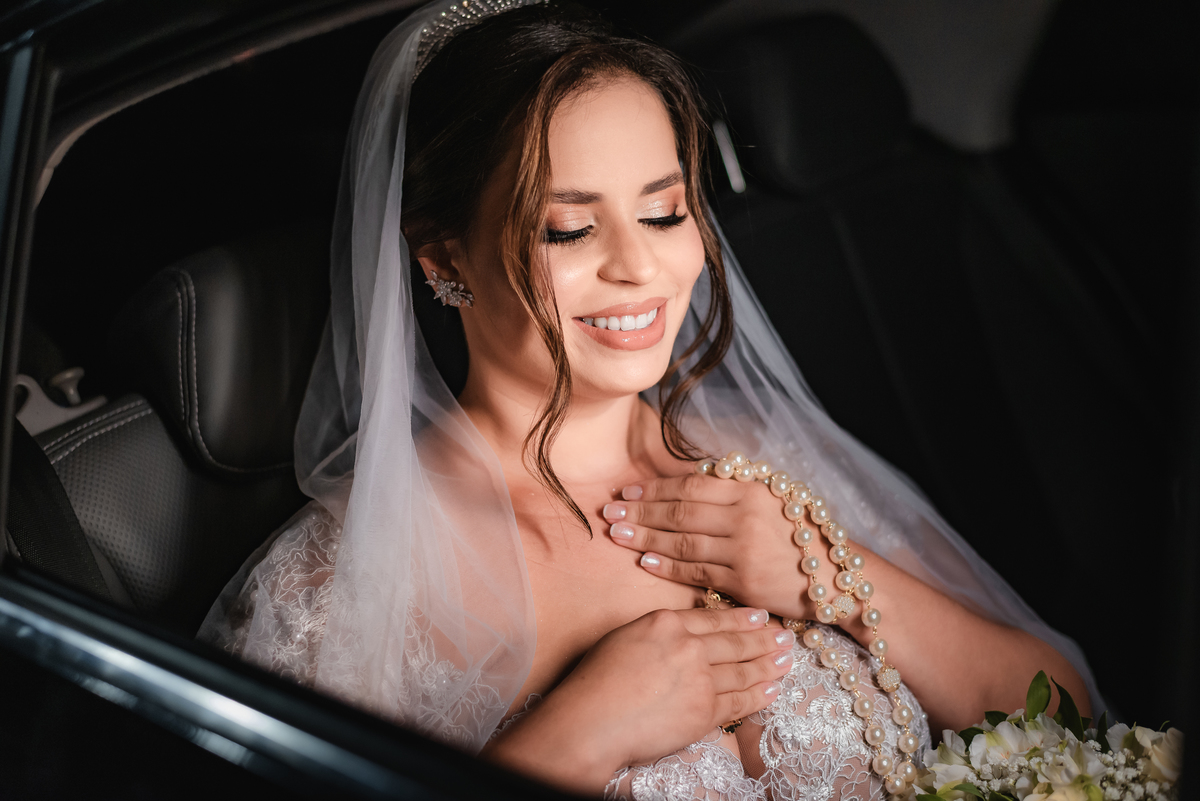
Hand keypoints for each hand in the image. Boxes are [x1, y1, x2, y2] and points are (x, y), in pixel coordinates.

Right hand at [483, 606, 794, 791]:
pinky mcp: (704, 710)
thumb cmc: (597, 680)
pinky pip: (739, 702)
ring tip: (785, 661)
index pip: (713, 618)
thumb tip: (682, 633)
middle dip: (764, 639)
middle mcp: (688, 645)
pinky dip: (758, 696)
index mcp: (667, 622)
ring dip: (768, 665)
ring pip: (743, 670)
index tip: (760, 617)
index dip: (741, 619)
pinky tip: (771, 690)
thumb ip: (660, 631)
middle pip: (735, 641)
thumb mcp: (627, 637)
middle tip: (786, 637)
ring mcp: (699, 678)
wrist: (592, 719)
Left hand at [601, 474, 808, 618]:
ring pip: (683, 541)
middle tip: (610, 511)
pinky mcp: (743, 582)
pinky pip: (696, 572)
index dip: (655, 488)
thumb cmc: (801, 536)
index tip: (628, 491)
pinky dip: (668, 565)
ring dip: (645, 537)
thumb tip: (690, 483)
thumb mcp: (773, 500)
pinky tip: (645, 560)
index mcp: (750, 491)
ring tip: (618, 534)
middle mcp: (744, 516)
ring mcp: (743, 550)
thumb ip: (734, 492)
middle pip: (680, 512)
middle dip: (640, 511)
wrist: (836, 576)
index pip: (691, 486)